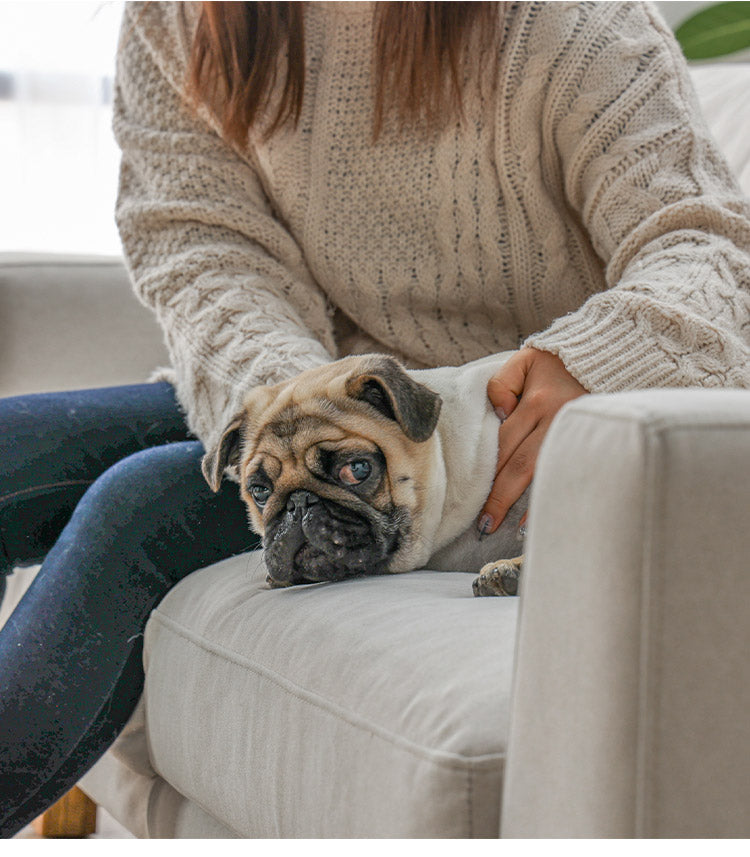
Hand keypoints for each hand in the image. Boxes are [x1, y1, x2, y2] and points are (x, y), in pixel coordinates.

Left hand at [478, 348, 587, 534]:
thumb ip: (502, 384)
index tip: (471, 495)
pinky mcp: (594, 442)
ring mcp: (578, 433)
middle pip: (522, 464)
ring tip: (506, 528)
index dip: (487, 470)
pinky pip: (569, 473)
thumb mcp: (524, 360)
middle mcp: (558, 420)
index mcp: (538, 400)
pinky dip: (554, 495)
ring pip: (545, 473)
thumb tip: (500, 414)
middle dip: (500, 496)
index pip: (504, 442)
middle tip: (483, 525)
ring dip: (524, 504)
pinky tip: (541, 519)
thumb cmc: (557, 362)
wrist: (608, 356)